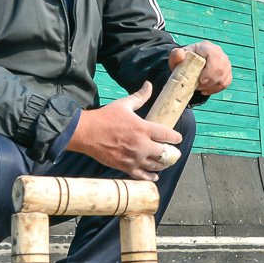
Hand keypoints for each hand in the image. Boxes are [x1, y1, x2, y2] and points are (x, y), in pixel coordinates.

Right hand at [67, 82, 183, 180]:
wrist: (86, 133)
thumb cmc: (104, 117)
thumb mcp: (124, 104)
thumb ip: (140, 97)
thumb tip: (149, 85)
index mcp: (143, 128)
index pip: (167, 135)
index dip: (176, 137)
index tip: (178, 138)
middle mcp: (141, 145)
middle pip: (165, 154)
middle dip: (171, 153)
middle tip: (173, 153)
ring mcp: (133, 158)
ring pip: (155, 166)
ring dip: (162, 165)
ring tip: (164, 163)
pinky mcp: (125, 167)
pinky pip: (142, 176)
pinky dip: (150, 177)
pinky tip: (154, 176)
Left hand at [170, 41, 232, 95]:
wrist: (189, 64)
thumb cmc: (183, 61)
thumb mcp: (176, 58)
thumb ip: (175, 55)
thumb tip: (180, 54)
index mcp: (206, 47)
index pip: (214, 56)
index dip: (210, 70)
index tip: (201, 81)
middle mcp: (218, 52)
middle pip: (221, 68)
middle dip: (211, 81)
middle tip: (199, 87)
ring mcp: (224, 61)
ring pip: (224, 76)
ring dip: (213, 86)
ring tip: (201, 88)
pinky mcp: (227, 71)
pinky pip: (226, 82)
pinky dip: (217, 89)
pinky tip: (207, 90)